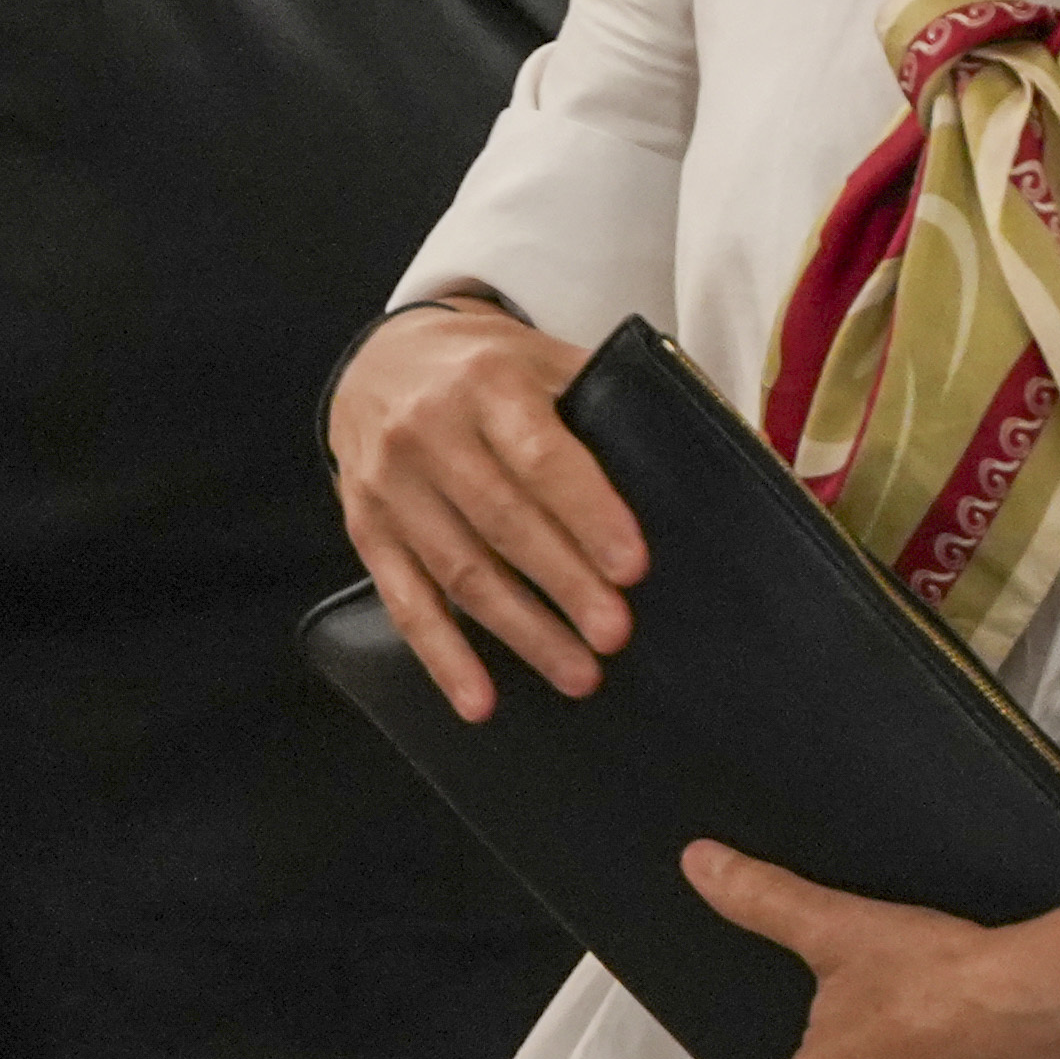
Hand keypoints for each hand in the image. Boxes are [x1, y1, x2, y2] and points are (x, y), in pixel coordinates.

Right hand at [325, 296, 648, 719]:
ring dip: (522, 631)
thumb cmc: (489, 368)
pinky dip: (443, 657)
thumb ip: (603, 397)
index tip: (632, 565)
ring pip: (459, 571)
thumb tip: (692, 449)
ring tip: (578, 674)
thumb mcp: (543, 357)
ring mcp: (391, 486)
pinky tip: (481, 701)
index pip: (541, 456)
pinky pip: (405, 602)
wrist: (380, 361)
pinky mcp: (367, 530)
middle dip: (564, 583)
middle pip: (502, 521)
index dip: (588, 513)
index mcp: (489, 384)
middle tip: (615, 633)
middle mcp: (430, 433)